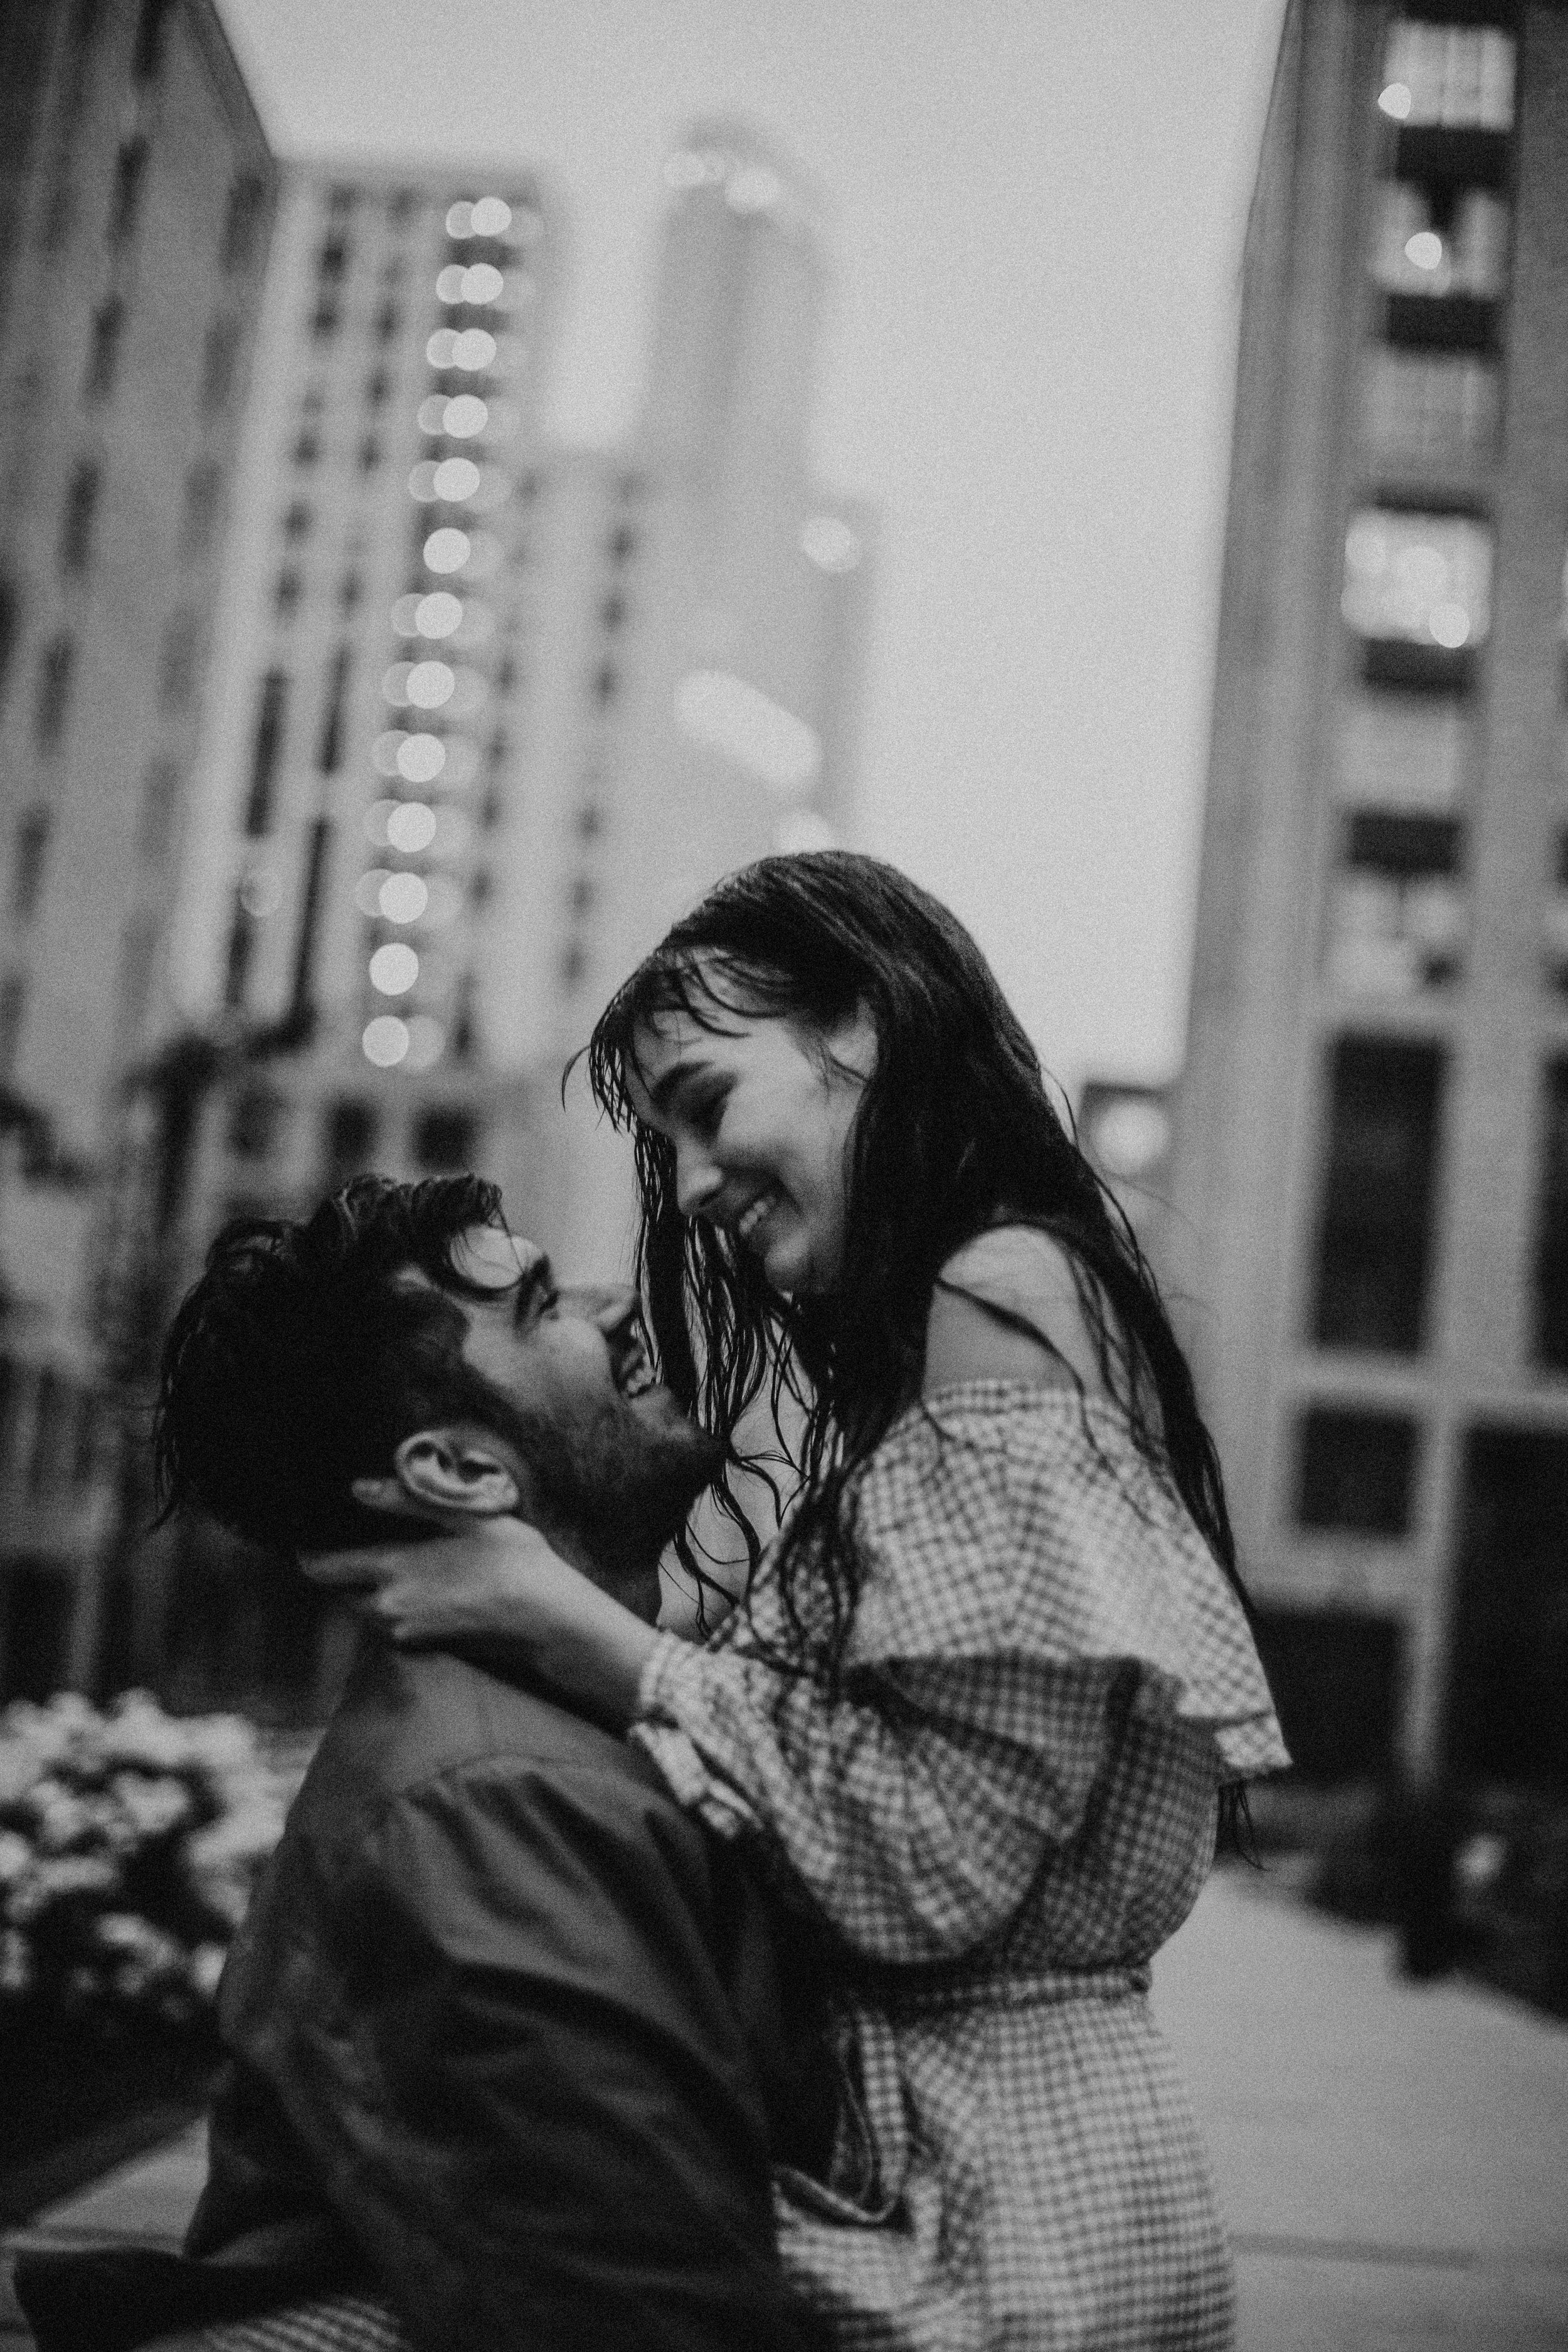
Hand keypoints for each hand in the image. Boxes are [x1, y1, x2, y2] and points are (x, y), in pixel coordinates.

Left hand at [300, 1506, 574, 1652]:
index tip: (304, 1536)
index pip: (322, 1567)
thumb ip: (408, 1500)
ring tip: (390, 1559)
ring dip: (367, 1588)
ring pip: (365, 1609)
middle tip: (351, 1542)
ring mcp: (405, 1632)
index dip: (307, 1552)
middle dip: (340, 1571)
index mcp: (394, 1569)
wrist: (548, 1623)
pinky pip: (390, 1622)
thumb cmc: (515, 1561)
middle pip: (340, 1592)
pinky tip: (420, 1582)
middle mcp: (389, 1607)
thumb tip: (358, 1488)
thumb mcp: (467, 1516)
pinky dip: (392, 1603)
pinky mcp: (423, 1646)